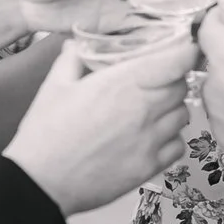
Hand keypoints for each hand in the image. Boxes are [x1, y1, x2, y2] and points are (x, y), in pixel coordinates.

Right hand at [5, 40, 196, 213]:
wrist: (41, 181)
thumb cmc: (45, 131)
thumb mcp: (54, 84)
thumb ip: (73, 58)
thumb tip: (79, 42)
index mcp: (123, 83)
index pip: (177, 60)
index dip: (183, 52)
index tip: (180, 50)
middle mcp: (144, 109)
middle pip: (181, 86)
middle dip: (172, 79)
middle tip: (154, 81)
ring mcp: (150, 140)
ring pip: (182, 115)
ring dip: (171, 109)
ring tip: (150, 110)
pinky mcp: (149, 166)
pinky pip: (178, 145)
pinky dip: (171, 139)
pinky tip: (150, 138)